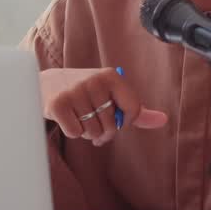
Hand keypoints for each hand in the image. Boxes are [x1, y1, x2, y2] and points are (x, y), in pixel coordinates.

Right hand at [39, 67, 168, 144]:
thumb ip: (135, 109)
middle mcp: (94, 81)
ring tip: (79, 118)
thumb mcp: (111, 95)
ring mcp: (75, 92)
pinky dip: (72, 132)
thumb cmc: (85, 93)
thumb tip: (163, 120)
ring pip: (93, 132)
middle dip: (102, 130)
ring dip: (87, 132)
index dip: (124, 122)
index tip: (114, 116)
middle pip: (112, 126)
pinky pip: (76, 133)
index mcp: (111, 76)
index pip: (133, 110)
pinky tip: (67, 118)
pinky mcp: (58, 104)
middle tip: (92, 120)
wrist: (47, 84)